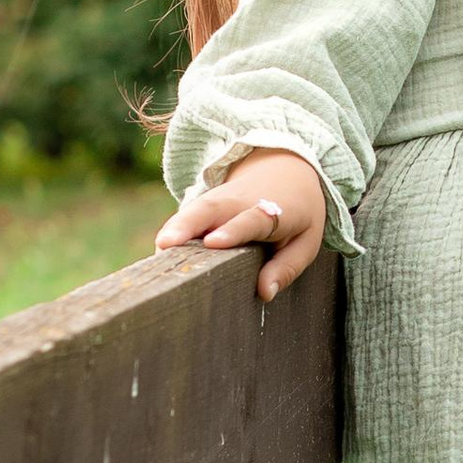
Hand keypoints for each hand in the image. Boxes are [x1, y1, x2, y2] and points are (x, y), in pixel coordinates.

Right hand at [155, 147, 328, 301]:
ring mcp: (218, 200)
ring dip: (173, 228)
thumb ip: (287, 267)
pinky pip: (187, 218)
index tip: (213, 242)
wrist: (285, 168)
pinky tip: (159, 257)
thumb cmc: (297, 214)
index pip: (249, 220)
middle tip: (165, 244)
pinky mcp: (204, 205)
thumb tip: (265, 293)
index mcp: (271, 210)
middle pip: (210, 208)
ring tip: (156, 252)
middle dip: (187, 224)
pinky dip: (172, 233)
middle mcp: (240, 201)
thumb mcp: (306, 240)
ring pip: (193, 210)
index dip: (231, 231)